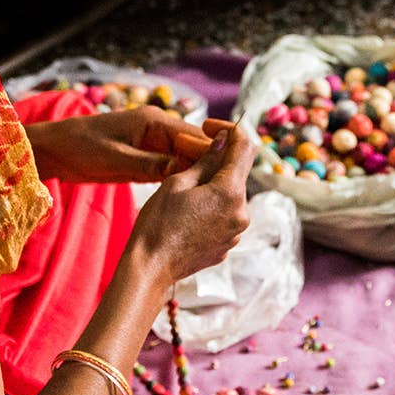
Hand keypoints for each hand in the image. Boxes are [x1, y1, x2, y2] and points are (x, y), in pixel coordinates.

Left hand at [25, 106, 214, 183]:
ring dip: (197, 176)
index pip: (195, 137)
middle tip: (227, 194)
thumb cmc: (80, 149)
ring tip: (214, 199)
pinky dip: (182, 180)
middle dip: (210, 168)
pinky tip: (193, 198)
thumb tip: (186, 172)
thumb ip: (152, 165)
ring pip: (185, 160)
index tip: (230, 178)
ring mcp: (152, 145)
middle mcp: (158, 130)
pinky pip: (171, 168)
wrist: (54, 150)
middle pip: (195, 148)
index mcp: (154, 122)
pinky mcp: (145, 159)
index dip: (214, 155)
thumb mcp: (117, 160)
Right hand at [125, 122, 254, 286]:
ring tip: (183, 190)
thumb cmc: (157, 223)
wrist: (150, 268)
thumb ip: (207, 159)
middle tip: (188, 159)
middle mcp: (241, 213)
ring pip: (230, 196)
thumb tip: (224, 140)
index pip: (244, 148)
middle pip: (237, 173)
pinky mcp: (227, 245)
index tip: (210, 126)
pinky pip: (224, 216)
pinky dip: (211, 207)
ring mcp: (236, 232)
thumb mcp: (177, 182)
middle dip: (218, 161)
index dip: (230, 131)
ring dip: (213, 185)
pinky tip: (187, 212)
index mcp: (230, 192)